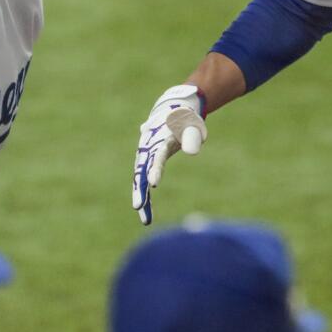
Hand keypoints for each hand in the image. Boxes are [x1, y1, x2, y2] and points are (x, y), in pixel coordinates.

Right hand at [131, 85, 206, 224]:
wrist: (171, 112)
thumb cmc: (185, 120)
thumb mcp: (192, 125)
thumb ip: (192, 137)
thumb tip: (193, 152)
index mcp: (160, 138)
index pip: (157, 156)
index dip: (155, 170)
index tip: (153, 184)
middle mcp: (148, 149)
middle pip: (142, 171)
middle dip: (140, 189)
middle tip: (138, 206)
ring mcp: (145, 157)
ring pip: (140, 180)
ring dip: (141, 198)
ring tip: (145, 220)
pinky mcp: (146, 164)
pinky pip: (142, 182)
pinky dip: (144, 198)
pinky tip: (146, 217)